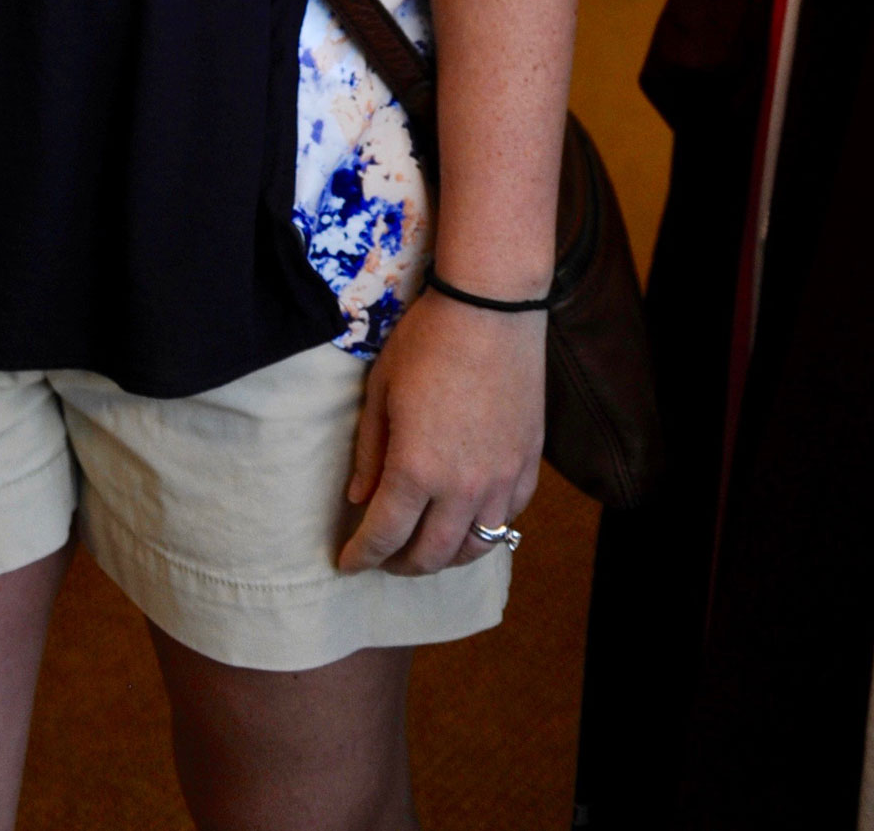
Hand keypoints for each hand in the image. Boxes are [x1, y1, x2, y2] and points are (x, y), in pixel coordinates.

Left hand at [336, 291, 544, 576]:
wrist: (491, 309)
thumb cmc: (426, 341)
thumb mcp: (381, 391)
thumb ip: (370, 452)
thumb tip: (359, 499)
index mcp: (416, 468)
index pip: (384, 534)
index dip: (361, 556)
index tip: (346, 563)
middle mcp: (462, 487)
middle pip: (431, 555)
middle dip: (400, 565)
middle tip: (382, 559)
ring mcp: (501, 480)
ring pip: (475, 547)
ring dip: (445, 558)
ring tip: (424, 548)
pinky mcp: (527, 466)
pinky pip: (508, 519)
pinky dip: (484, 530)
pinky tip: (467, 520)